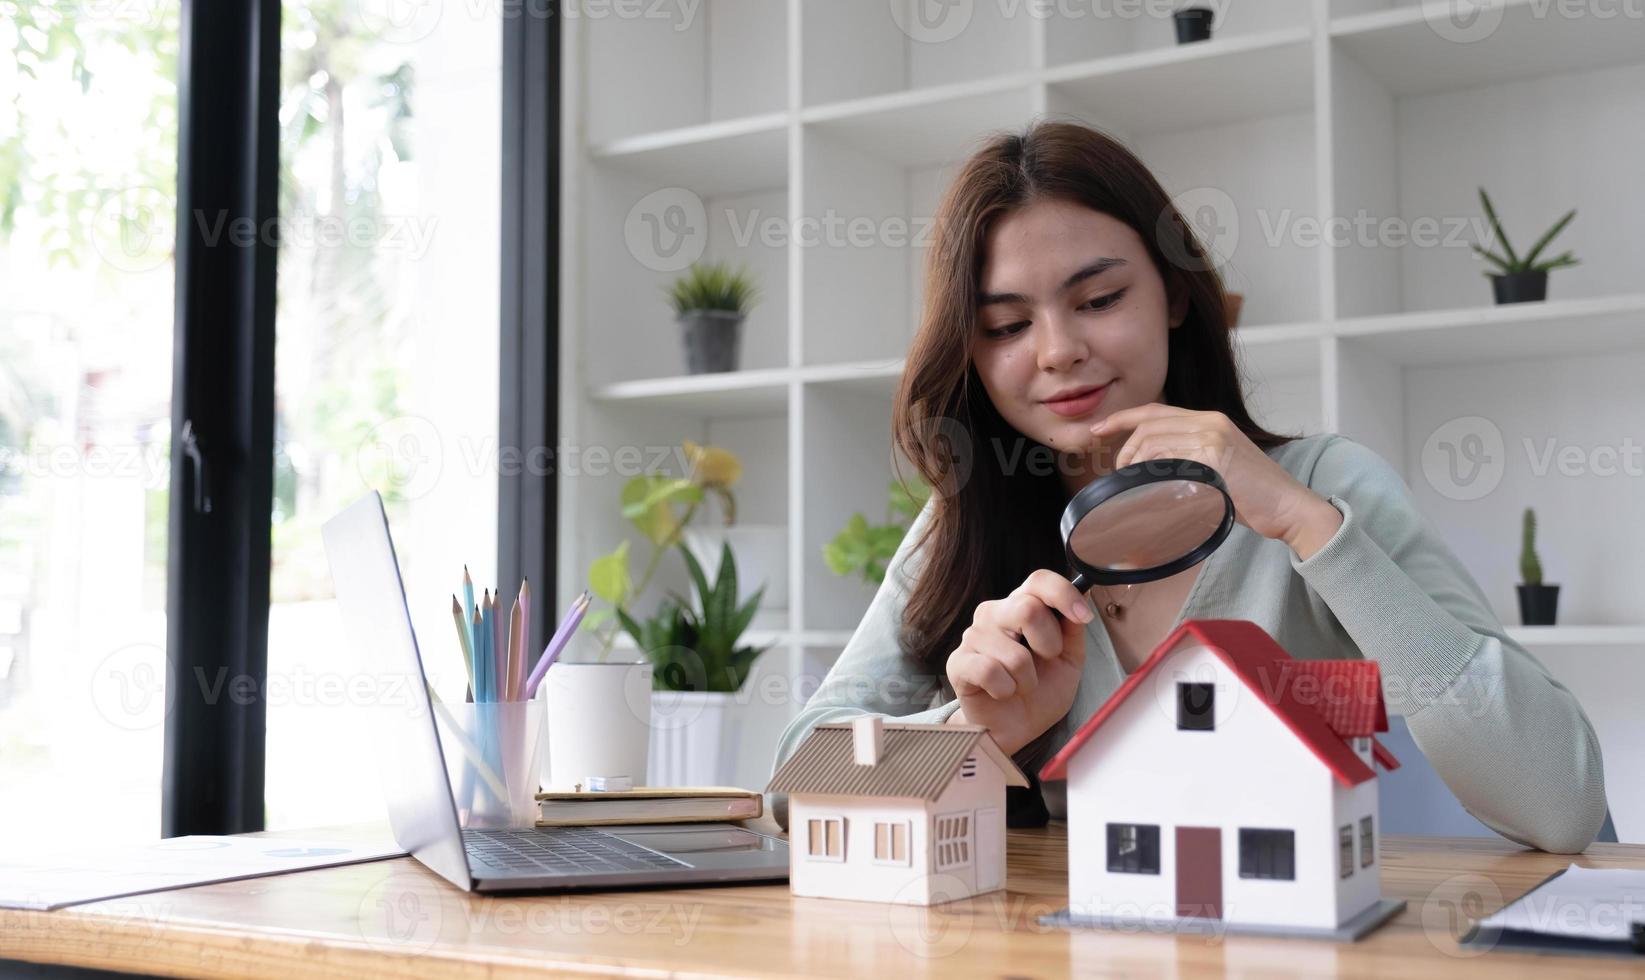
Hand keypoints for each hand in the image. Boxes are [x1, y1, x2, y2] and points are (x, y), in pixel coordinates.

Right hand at [946, 569, 1090, 754]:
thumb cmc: (1040, 692)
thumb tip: (1082, 598)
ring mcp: (972, 637)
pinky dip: (1006, 690)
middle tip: (1047, 661)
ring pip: (1014, 652)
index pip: (1038, 580)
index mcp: (1021, 606)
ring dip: (1027, 679)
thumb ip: (1073, 631)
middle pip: (1027, 608)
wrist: (1014, 728)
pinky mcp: (957, 663)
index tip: (1083, 616)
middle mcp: (994, 614)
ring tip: (1020, 685)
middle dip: (1049, 644)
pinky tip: (1002, 692)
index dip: (1063, 593)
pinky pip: (990, 672)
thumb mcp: (1069, 661)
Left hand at [1091, 403, 1341, 558]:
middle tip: (1118, 472)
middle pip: (1148, 426)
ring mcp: (1214, 438)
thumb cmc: (1252, 494)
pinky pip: (1170, 462)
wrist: (1289, 506)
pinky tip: (1154, 489)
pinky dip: (1155, 475)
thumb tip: (1150, 469)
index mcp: (1209, 420)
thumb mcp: (1217, 464)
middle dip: (1124, 449)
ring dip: (1135, 464)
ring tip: (1134, 483)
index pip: (1155, 411)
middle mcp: (1210, 422)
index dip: (1122, 418)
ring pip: (1154, 443)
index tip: (1097, 430)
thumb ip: (1189, 457)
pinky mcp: (1216, 458)